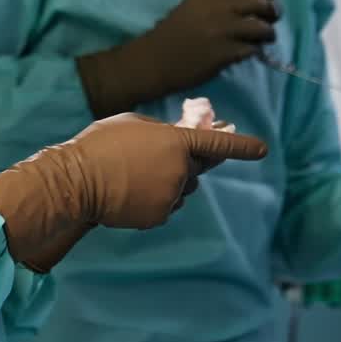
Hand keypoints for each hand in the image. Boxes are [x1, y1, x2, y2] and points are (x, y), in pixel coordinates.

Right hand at [0, 114, 267, 271]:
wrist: (76, 181)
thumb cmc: (100, 145)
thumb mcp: (134, 125)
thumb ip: (163, 132)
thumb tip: (177, 140)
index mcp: (176, 143)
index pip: (215, 144)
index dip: (241, 146)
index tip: (263, 148)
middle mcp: (181, 171)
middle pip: (194, 169)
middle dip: (180, 164)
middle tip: (149, 160)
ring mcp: (171, 196)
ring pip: (180, 190)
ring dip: (165, 182)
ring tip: (130, 176)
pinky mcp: (159, 216)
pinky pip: (165, 206)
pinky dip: (152, 200)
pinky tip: (127, 193)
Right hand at [76, 0, 278, 117]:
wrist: (154, 60)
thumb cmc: (171, 33)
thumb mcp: (190, 6)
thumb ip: (215, 1)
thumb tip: (249, 2)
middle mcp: (217, 8)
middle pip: (259, 3)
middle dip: (273, 9)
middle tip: (274, 17)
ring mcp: (222, 31)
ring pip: (261, 27)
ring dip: (268, 32)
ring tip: (267, 37)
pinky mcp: (225, 53)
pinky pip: (253, 49)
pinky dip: (256, 50)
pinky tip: (252, 52)